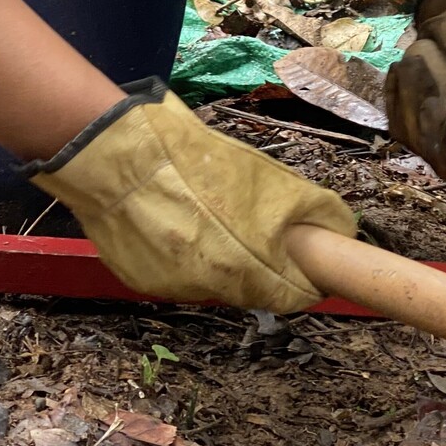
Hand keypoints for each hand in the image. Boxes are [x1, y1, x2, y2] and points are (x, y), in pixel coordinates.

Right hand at [25, 79, 355, 312]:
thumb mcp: (256, 171)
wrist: (111, 159)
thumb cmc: (186, 153)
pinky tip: (175, 228)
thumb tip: (334, 225)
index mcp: (250, 254)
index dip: (305, 278)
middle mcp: (218, 281)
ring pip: (220, 286)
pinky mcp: (147, 284)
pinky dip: (187, 262)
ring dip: (227, 266)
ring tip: (209, 223)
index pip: (295, 291)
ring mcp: (180, 285)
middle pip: (258, 292)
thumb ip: (298, 205)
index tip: (309, 265)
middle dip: (267, 270)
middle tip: (260, 238)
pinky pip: (182, 279)